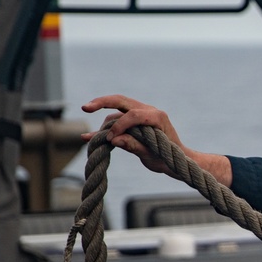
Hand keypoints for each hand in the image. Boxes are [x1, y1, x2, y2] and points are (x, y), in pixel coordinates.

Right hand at [81, 95, 231, 186]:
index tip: (111, 139)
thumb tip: (114, 139)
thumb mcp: (151, 156)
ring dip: (103, 121)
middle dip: (102, 103)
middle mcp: (149, 111)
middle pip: (121, 100)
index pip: (133, 115)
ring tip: (90, 137)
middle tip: (85, 108)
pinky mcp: (135, 120)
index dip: (120, 126)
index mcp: (157, 117)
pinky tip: (88, 136)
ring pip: (117, 110)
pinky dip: (106, 128)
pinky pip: (118, 119)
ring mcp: (142, 113)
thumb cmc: (167, 159)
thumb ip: (134, 146)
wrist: (176, 161)